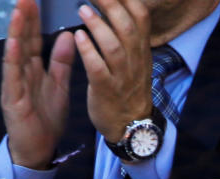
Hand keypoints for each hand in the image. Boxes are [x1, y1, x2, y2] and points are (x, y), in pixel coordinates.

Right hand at [1, 0, 74, 169]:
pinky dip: (13, 60)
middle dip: (25, 19)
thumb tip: (68, 36)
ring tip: (19, 12)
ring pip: (15, 55)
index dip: (35, 20)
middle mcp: (22, 73)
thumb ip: (61, 62)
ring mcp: (16, 85)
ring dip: (17, 33)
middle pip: (23, 41)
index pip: (34, 39)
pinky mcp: (14, 100)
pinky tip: (14, 45)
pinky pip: (14, 78)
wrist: (39, 147)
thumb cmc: (46, 117)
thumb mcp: (58, 85)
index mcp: (34, 69)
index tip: (36, 0)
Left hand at [73, 0, 152, 142]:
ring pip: (113, 46)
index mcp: (140, 50)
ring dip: (98, 26)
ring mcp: (121, 76)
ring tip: (83, 10)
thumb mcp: (136, 60)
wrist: (130, 125)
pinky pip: (98, 69)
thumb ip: (128, 35)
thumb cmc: (127, 89)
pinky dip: (89, 52)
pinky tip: (79, 37)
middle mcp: (134, 60)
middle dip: (110, 5)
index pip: (141, 17)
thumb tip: (116, 7)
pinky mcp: (106, 90)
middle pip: (127, 27)